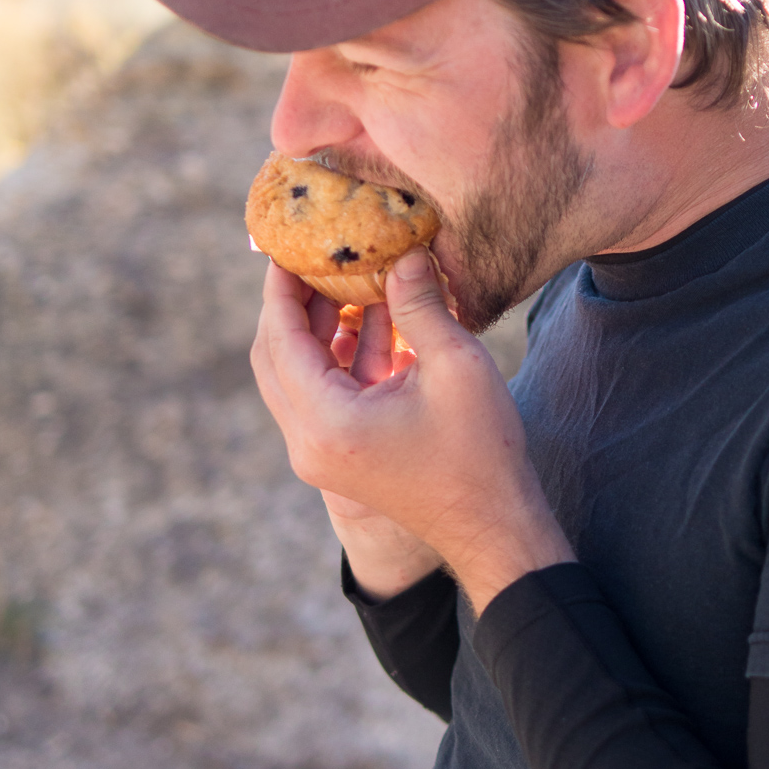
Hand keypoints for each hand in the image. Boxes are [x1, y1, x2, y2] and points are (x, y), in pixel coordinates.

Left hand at [250, 250, 573, 613]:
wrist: (494, 525)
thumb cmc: (481, 451)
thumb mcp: (455, 364)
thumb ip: (420, 303)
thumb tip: (403, 251)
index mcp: (327, 423)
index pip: (281, 339)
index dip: (281, 288)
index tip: (288, 243)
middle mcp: (309, 443)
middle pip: (273, 357)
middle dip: (290, 304)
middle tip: (310, 256)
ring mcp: (321, 453)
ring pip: (294, 375)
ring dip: (315, 327)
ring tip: (344, 277)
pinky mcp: (339, 455)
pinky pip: (320, 393)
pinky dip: (337, 354)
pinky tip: (370, 315)